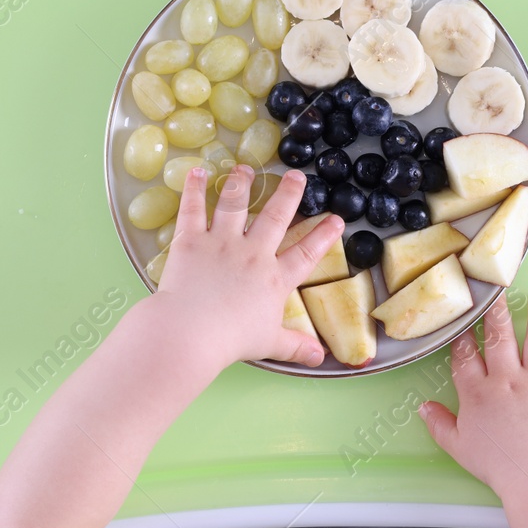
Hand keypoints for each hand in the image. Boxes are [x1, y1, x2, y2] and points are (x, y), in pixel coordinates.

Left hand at [152, 165, 342, 369]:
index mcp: (274, 279)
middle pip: (275, 217)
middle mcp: (253, 254)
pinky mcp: (191, 241)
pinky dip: (194, 190)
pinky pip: (193, 210)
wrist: (191, 333)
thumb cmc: (231, 341)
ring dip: (241, 184)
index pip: (306, 254)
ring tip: (244, 168)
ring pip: (235, 205)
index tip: (336, 219)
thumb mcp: (270, 344)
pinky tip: (197, 173)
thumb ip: (296, 346)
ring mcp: (222, 243)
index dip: (323, 236)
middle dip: (288, 194)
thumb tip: (320, 359)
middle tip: (296, 176)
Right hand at [419, 293, 527, 495]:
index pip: (466, 355)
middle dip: (496, 312)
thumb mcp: (459, 447)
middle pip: (499, 337)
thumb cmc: (499, 466)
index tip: (464, 319)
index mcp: (477, 393)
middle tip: (497, 292)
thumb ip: (440, 425)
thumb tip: (423, 407)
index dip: (463, 335)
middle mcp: (507, 379)